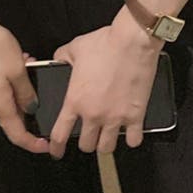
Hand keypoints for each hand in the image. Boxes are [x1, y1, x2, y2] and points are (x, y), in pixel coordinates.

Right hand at [0, 10, 49, 155]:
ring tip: (35, 72)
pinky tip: (24, 63)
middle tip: (47, 105)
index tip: (46, 145)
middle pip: (14, 119)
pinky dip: (17, 81)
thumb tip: (32, 108)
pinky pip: (5, 88)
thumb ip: (27, 93)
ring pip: (11, 100)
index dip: (32, 143)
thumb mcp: (18, 70)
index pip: (16, 134)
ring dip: (26, 91)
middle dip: (32, 113)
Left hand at [48, 5, 164, 157]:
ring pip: (107, 148)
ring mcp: (115, 117)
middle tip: (90, 133)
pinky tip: (130, 130)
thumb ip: (62, 57)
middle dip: (86, 141)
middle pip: (86, 146)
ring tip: (108, 134)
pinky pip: (133, 140)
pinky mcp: (136, 115)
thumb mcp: (76, 47)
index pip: (59, 134)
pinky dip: (131, 138)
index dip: (56, 147)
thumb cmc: (105, 42)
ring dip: (106, 142)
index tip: (56, 151)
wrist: (132, 40)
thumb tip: (57, 59)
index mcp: (75, 100)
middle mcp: (94, 114)